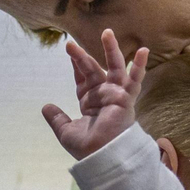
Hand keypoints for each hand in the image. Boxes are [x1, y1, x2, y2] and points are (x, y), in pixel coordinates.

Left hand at [41, 29, 148, 160]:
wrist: (101, 157)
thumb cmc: (87, 148)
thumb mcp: (66, 131)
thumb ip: (57, 118)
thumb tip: (45, 107)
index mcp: (89, 101)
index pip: (82, 78)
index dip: (76, 65)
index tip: (69, 50)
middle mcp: (103, 94)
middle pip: (92, 69)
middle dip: (82, 56)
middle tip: (70, 44)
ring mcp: (116, 94)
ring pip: (113, 68)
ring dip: (111, 50)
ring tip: (107, 32)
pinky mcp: (126, 98)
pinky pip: (134, 80)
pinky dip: (139, 67)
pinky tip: (144, 51)